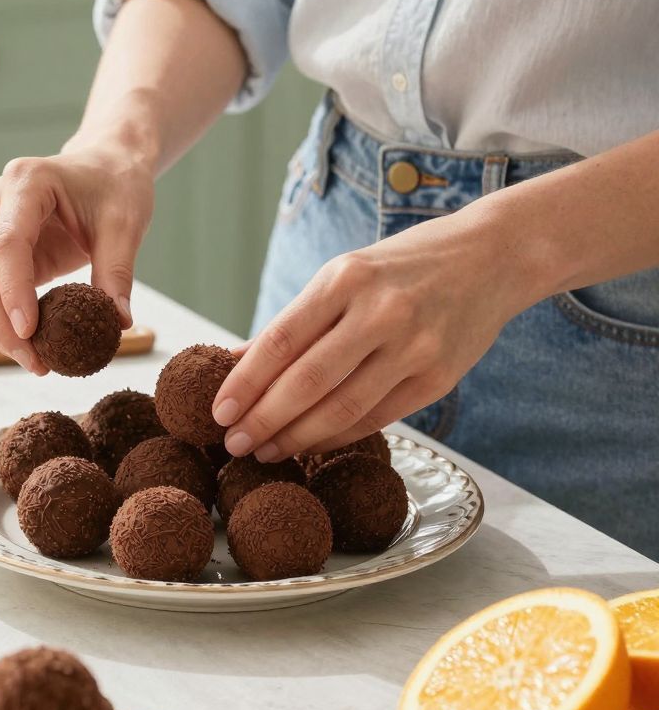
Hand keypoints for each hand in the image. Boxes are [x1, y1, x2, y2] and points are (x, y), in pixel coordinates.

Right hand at [0, 142, 153, 370]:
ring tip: (33, 361)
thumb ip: (118, 272)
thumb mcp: (125, 225)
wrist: (103, 166)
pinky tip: (26, 344)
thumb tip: (116, 322)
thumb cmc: (114, 187)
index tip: (29, 333)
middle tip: (34, 362)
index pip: (6, 243)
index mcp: (26, 181)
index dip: (12, 291)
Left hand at [211, 204, 525, 458]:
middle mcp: (380, 312)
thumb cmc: (404, 266)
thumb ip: (297, 321)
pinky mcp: (438, 379)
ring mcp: (414, 347)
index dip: (245, 382)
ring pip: (341, 409)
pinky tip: (310, 445)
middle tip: (232, 444)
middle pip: (307, 381)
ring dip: (296, 437)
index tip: (217, 411)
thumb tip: (237, 362)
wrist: (491, 258)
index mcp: (346, 278)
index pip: (281, 340)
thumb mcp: (346, 274)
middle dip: (263, 419)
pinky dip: (337, 437)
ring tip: (265, 451)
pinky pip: (376, 418)